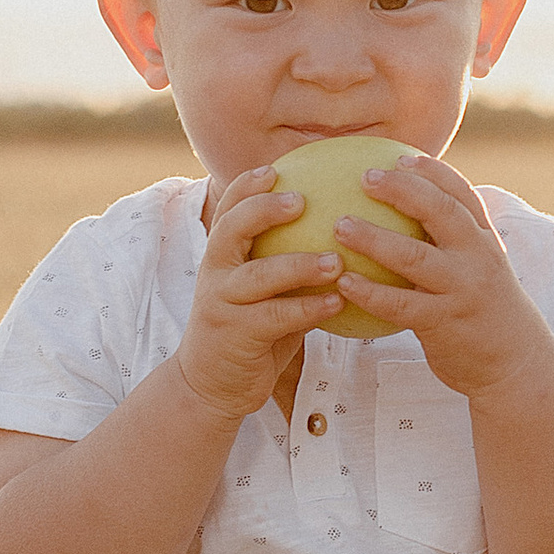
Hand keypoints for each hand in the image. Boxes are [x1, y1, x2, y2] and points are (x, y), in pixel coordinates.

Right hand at [172, 171, 347, 419]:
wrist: (213, 385)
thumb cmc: (250, 330)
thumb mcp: (263, 291)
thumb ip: (287, 262)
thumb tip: (341, 230)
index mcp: (222, 256)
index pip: (228, 209)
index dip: (247, 186)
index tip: (275, 168)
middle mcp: (216, 273)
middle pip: (232, 229)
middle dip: (263, 210)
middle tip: (301, 200)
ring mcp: (222, 304)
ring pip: (258, 275)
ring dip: (299, 265)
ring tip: (336, 261)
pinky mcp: (236, 335)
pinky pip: (276, 317)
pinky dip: (308, 307)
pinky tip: (337, 302)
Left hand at [333, 154, 553, 402]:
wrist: (515, 364)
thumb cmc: (483, 311)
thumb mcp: (478, 269)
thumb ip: (452, 243)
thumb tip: (407, 214)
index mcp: (484, 240)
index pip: (462, 194)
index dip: (434, 172)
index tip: (402, 157)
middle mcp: (477, 258)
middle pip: (441, 213)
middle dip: (403, 190)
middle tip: (365, 177)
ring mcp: (462, 289)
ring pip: (414, 257)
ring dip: (374, 239)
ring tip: (340, 226)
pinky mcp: (444, 323)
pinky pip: (400, 304)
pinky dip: (370, 292)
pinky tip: (343, 282)